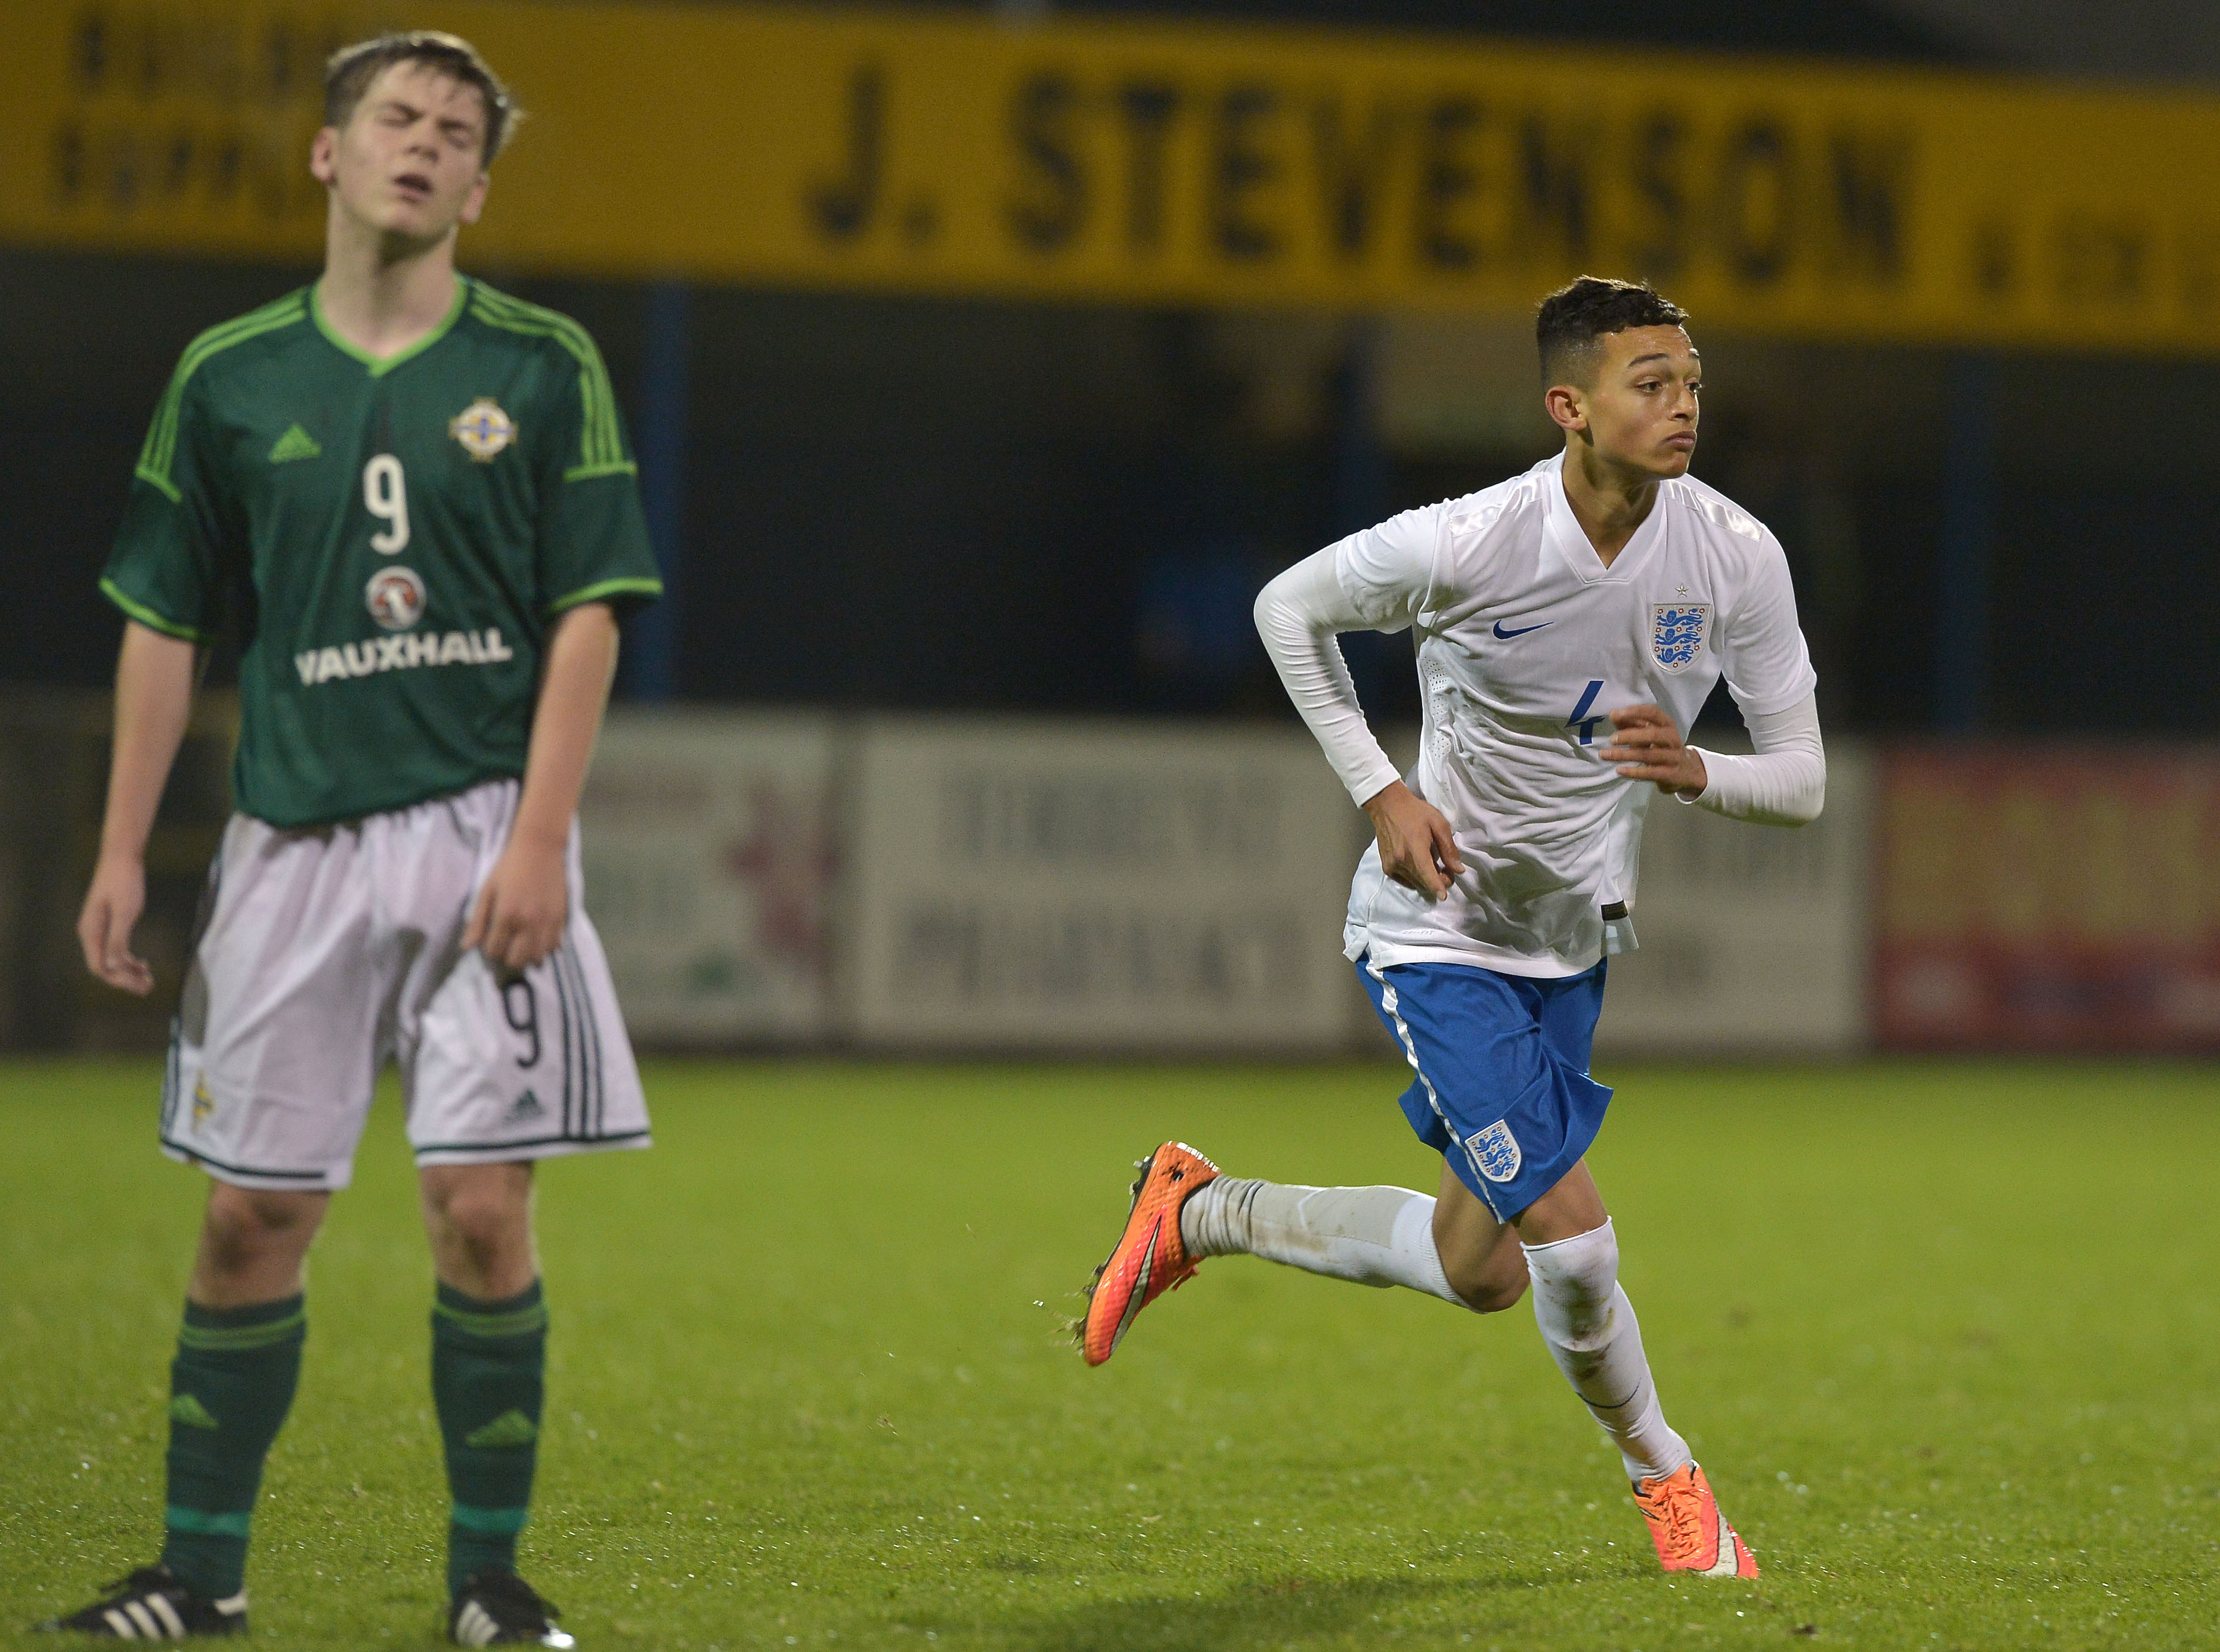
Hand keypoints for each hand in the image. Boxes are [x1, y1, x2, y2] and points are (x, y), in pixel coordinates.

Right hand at [79, 851, 152, 994]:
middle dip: (125, 979)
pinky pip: (116, 949)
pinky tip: (143, 964)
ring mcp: (99, 929)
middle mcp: (91, 933)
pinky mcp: (109, 924)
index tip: (139, 986)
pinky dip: (128, 959)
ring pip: (111, 960)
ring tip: (149, 980)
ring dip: (128, 972)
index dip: (118, 980)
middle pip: (105, 966)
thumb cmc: (124, 882)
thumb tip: (112, 966)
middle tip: (149, 988)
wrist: (122, 858)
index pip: (99, 967)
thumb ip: (118, 939)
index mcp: (91, 932)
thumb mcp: (125, 912)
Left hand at [463, 834, 568, 973]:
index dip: (488, 949)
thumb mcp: (487, 891)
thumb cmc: (508, 867)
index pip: (494, 951)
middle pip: (516, 960)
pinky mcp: (561, 919)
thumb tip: (466, 948)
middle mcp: (528, 923)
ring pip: (537, 958)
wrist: (540, 849)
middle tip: (505, 943)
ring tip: (521, 943)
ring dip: (527, 955)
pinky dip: (544, 947)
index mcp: (506, 915)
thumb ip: (477, 921)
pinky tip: (537, 936)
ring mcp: (547, 923)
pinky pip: (554, 946)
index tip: (489, 940)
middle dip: (507, 956)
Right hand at [1362, 780, 1463, 900]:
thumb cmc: (1415, 812)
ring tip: (1431, 863)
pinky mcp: (1387, 867)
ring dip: (1427, 879)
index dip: (1437, 888)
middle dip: (1438, 880)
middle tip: (1446, 869)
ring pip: (1415, 883)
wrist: (1387, 805)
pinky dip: (1415, 877)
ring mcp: (1392, 866)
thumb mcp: (1438, 824)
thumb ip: (1449, 849)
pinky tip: (1418, 864)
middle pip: (1424, 882)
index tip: (1443, 896)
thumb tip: (1458, 869)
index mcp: (1415, 849)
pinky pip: (1405, 880)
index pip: (1428, 876)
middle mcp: (1401, 861)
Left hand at [1599, 703, 1707, 795]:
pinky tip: (1619, 770)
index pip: (1653, 712)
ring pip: (1649, 755)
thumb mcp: (1649, 732)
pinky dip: (1633, 772)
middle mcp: (1673, 738)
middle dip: (1630, 736)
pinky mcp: (1670, 774)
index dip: (1635, 712)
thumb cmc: (1661, 746)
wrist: (1686, 770)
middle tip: (1612, 739)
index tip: (1616, 714)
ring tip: (1605, 755)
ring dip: (1625, 755)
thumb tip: (1613, 714)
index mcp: (1667, 723)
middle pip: (1653, 734)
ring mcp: (1673, 757)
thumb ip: (1631, 723)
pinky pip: (1650, 773)